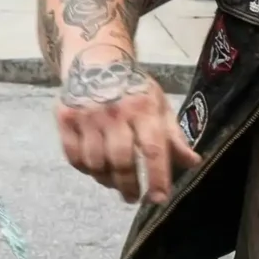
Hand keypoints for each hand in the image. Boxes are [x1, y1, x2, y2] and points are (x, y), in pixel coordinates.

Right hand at [55, 48, 200, 205]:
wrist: (95, 60)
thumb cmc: (133, 88)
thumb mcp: (158, 105)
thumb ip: (173, 136)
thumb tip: (192, 163)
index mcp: (143, 108)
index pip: (153, 150)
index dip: (157, 178)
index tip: (160, 199)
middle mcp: (114, 112)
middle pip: (121, 161)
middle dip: (129, 186)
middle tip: (134, 198)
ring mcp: (87, 116)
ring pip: (96, 163)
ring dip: (107, 180)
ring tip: (116, 183)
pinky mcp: (66, 119)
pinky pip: (74, 157)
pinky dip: (86, 170)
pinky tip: (96, 170)